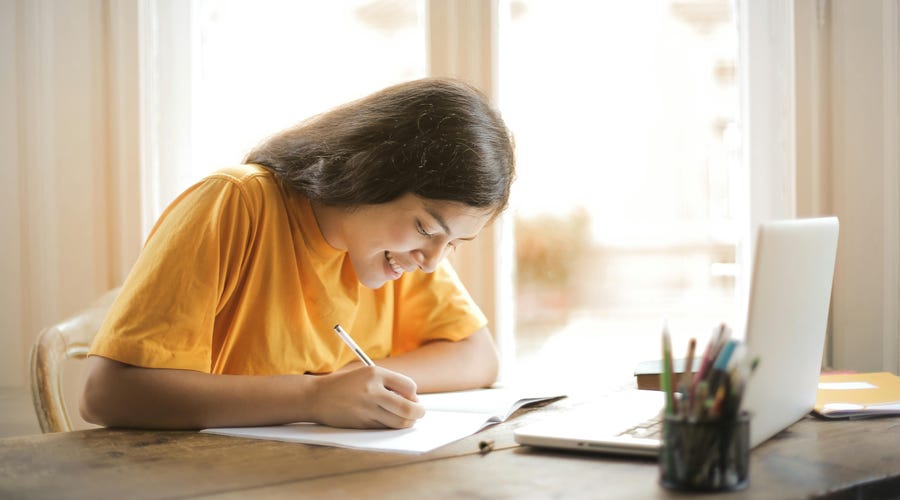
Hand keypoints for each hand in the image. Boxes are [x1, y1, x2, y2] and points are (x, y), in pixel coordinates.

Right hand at [308, 366, 424, 428]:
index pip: (409, 386)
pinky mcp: (362, 423)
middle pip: (408, 408)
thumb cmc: (346, 385)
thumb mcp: (367, 375)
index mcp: (375, 373)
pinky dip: (391, 426)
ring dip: (407, 422)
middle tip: (419, 412)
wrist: (317, 396)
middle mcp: (372, 391)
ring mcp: (367, 409)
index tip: (411, 398)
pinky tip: (387, 420)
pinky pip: (385, 427)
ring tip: (405, 418)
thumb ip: (389, 384)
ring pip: (399, 422)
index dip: (414, 394)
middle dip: (418, 412)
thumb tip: (413, 400)